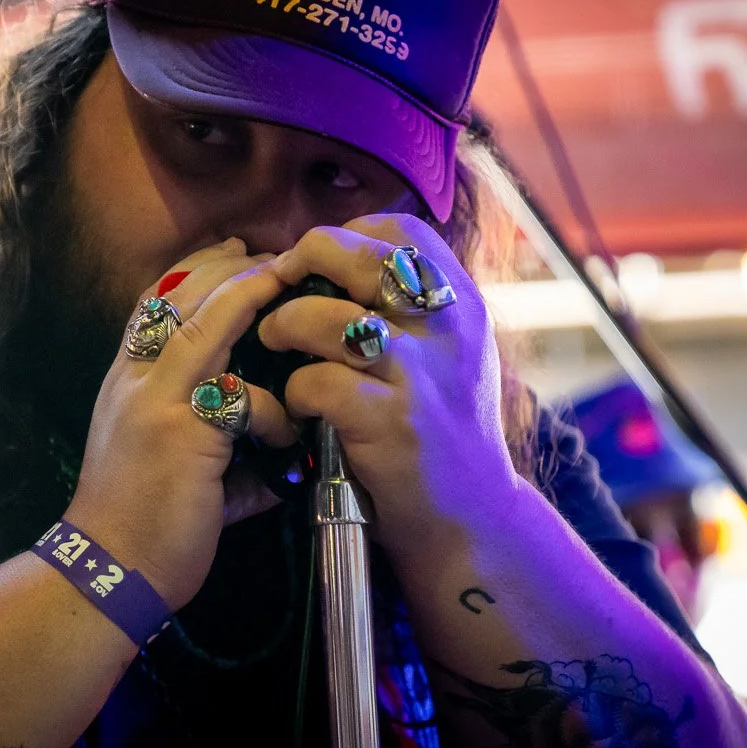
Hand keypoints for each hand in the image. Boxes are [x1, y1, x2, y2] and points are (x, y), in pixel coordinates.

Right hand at [66, 240, 294, 607]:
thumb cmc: (141, 527)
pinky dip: (272, 409)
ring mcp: (155, 401)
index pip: (153, 300)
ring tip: (285, 282)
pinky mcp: (182, 433)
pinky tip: (285, 434)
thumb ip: (214, 443)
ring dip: (248, 295)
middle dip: (229, 266)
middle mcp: (133, 380)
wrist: (107, 571)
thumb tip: (273, 456)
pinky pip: (240, 396)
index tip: (234, 250)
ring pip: (204, 322)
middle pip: (179, 295)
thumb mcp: (170, 464)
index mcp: (125, 382)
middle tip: (272, 254)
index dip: (195, 269)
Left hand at [262, 215, 521, 559]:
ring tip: (275, 342)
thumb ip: (412, 306)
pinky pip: (316, 382)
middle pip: (359, 257)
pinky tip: (298, 404)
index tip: (318, 261)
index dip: (347, 233)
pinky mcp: (390, 422)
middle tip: (278, 286)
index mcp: (462, 303)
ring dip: (284, 326)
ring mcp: (419, 374)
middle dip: (304, 262)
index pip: (401, 231)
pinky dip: (293, 390)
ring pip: (325, 318)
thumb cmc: (443, 429)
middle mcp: (447, 328)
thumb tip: (339, 255)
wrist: (471, 516)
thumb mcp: (450, 353)